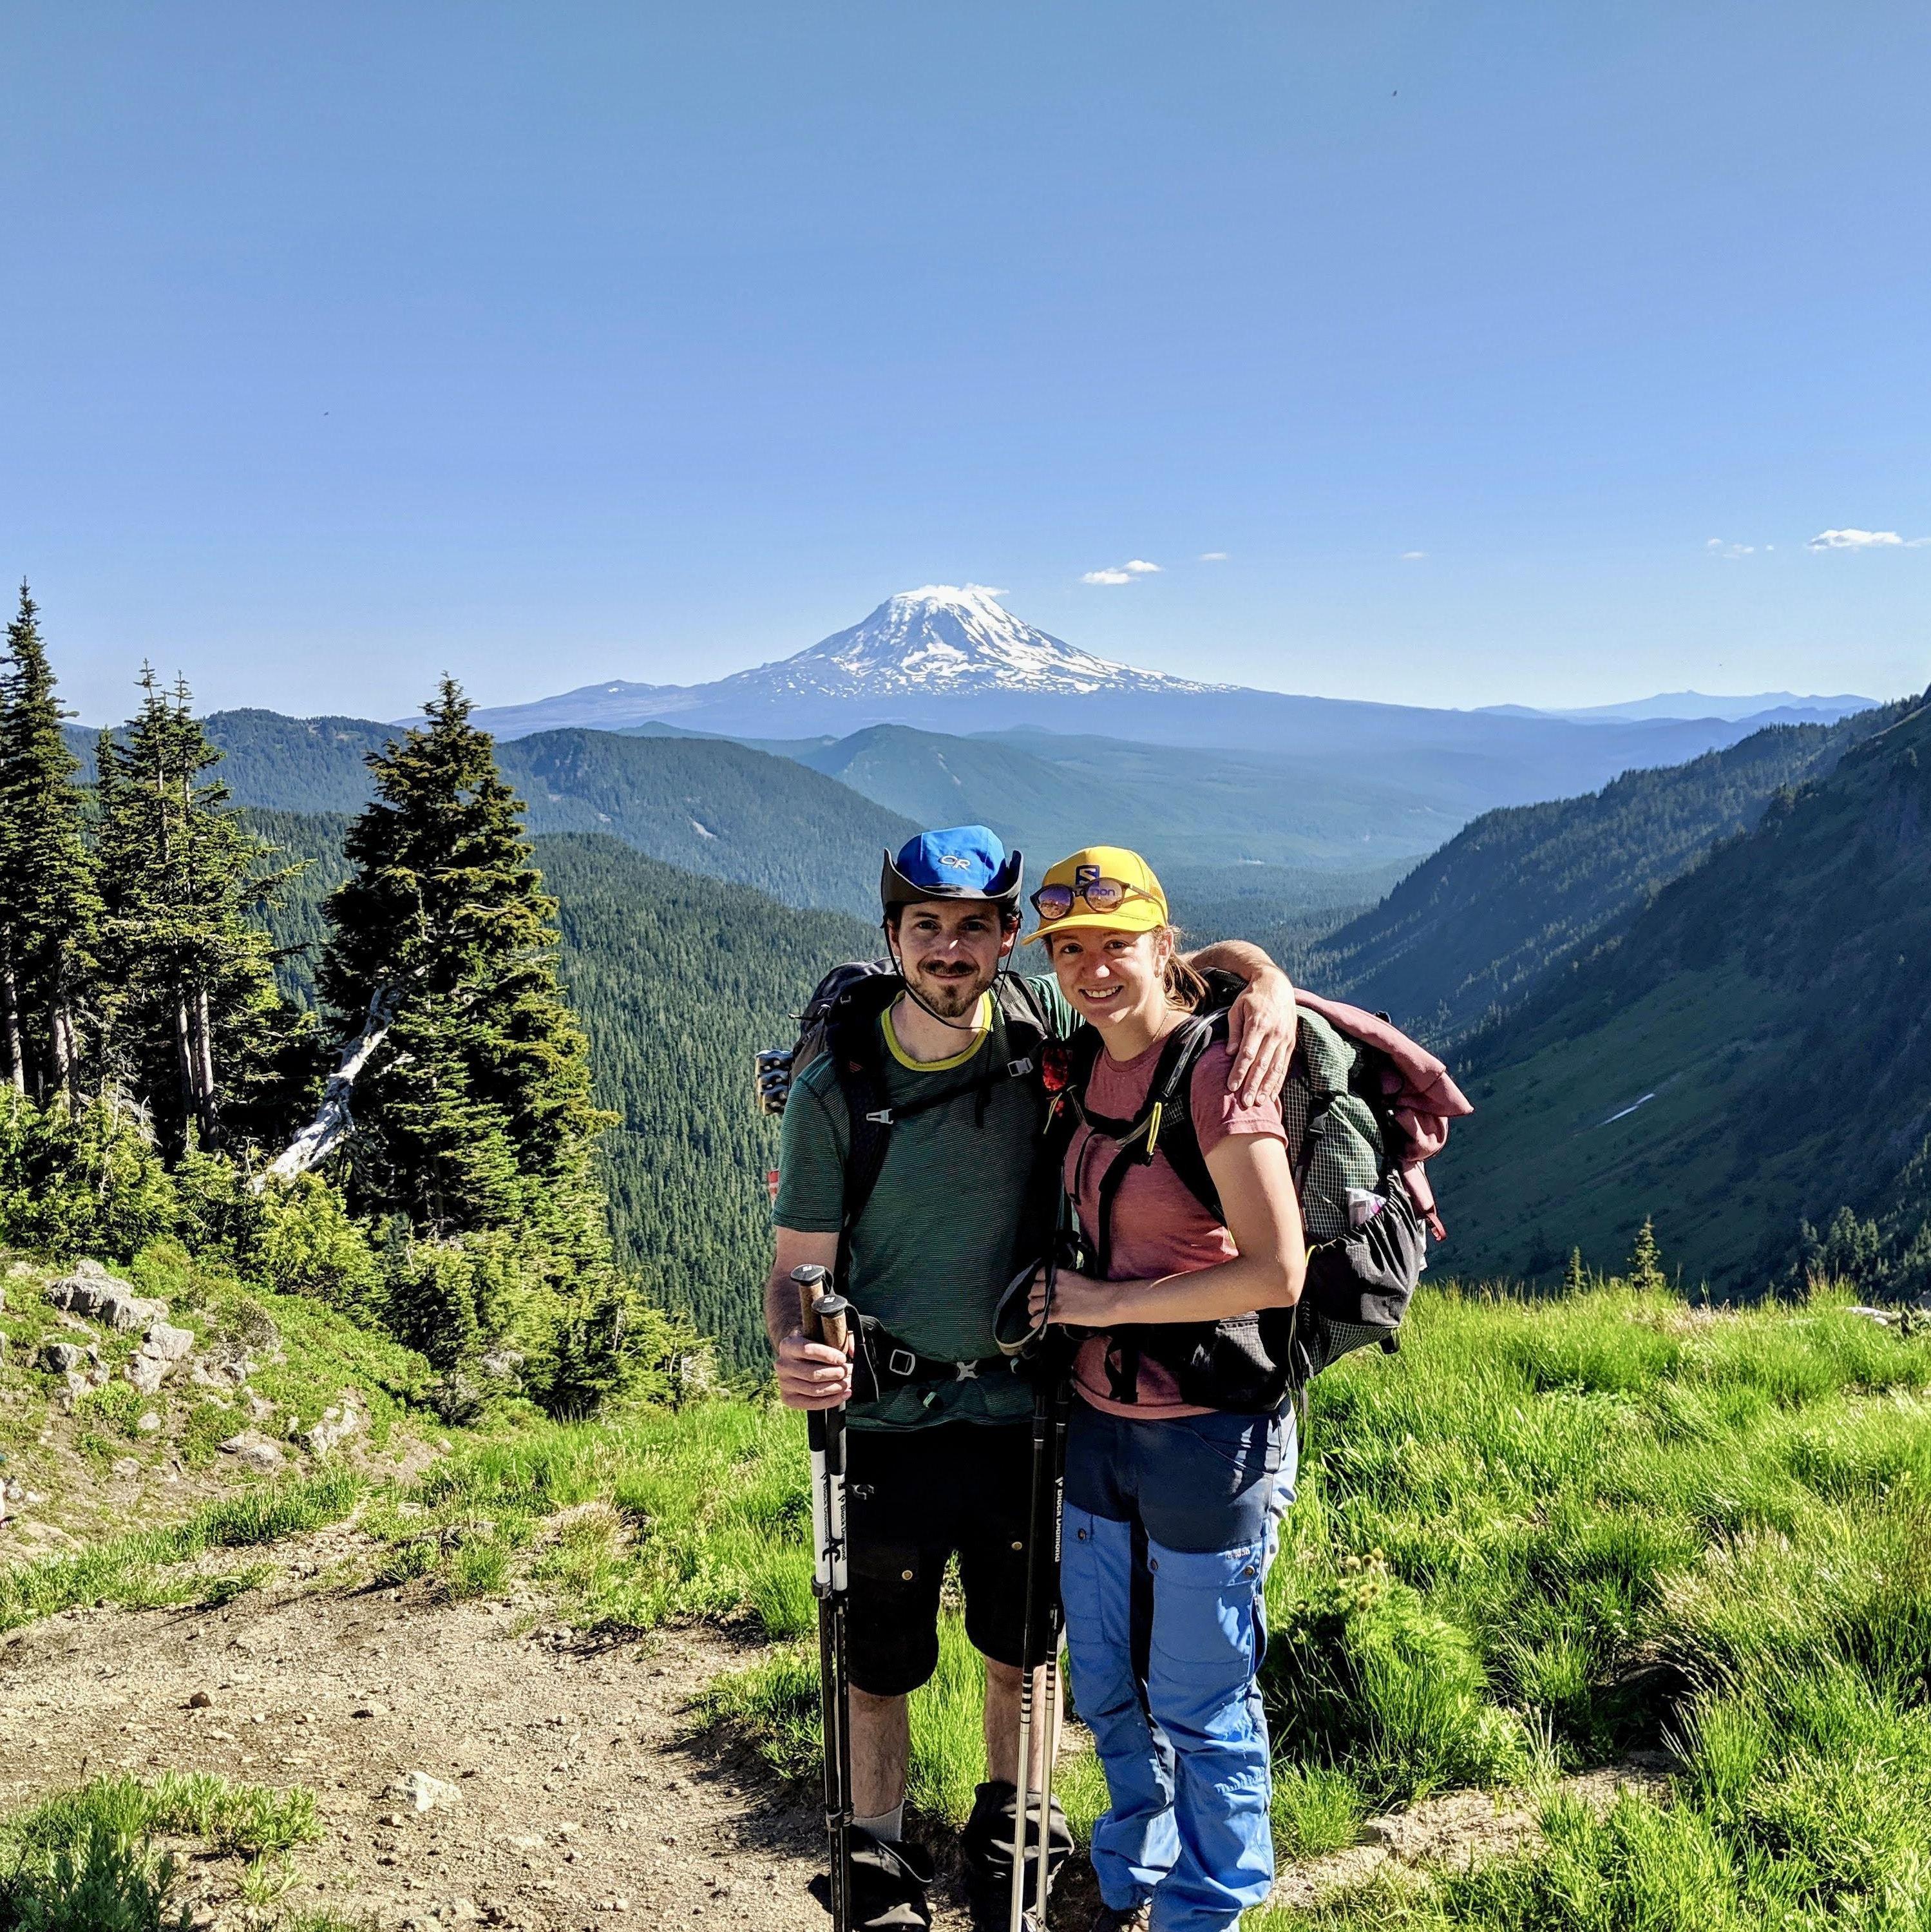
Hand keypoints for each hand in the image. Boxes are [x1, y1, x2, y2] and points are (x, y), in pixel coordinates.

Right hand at [775, 1328, 852, 1410]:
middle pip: (812, 1374)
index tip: (843, 1358)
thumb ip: (841, 1337)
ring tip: (848, 1382)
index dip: (828, 1355)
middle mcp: (782, 1364)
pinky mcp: (787, 1398)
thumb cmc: (815, 1343)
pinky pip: (812, 1403)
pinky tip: (844, 1394)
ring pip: (813, 1390)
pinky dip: (831, 1401)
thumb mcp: (825, 1333)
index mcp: (788, 1345)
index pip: (808, 1350)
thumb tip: (854, 1353)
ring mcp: (783, 1383)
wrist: (797, 1358)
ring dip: (835, 1388)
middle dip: (835, 1374)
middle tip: (849, 1372)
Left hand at [1029, 1265, 1117, 1327]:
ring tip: (1036, 1313)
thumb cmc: (1100, 1290)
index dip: (1037, 1282)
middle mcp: (1054, 1285)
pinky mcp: (1057, 1314)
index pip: (1038, 1275)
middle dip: (1034, 1296)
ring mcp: (1054, 1299)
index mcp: (1060, 1274)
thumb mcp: (1079, 1280)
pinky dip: (1035, 1322)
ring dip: (1033, 1309)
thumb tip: (1060, 1291)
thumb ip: (1066, 1283)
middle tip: (1038, 1301)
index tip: (1040, 1288)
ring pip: (1033, 1304)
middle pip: (1033, 1290)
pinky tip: (1035, 1324)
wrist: (1109, 1301)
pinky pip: (1038, 1318)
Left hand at [1227, 967, 1297, 1106]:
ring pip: (1275, 1067)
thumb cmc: (1252, 997)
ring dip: (1267, 1087)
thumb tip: (1230, 1053)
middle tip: (1245, 1103)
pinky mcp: (1290, 1042)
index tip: (1231, 1086)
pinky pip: (1284, 1065)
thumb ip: (1234, 1031)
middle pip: (1262, 1064)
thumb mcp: (1237, 1008)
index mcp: (1258, 1023)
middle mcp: (1274, 1033)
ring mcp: (1284, 1039)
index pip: (1248, 1052)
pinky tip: (1272, 1094)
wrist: (1277, 985)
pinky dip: (1278, 1081)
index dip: (1239, 1071)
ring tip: (1259, 1103)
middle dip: (1253, 1084)